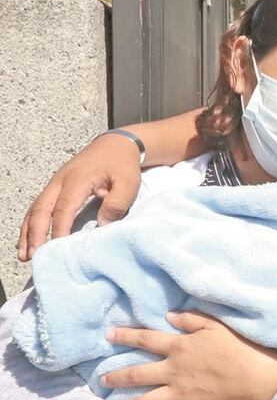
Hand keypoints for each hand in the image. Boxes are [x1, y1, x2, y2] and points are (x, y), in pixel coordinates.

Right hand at [17, 133, 141, 260]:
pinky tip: (27, 238)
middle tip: (32, 256)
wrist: (115, 144)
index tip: (56, 247)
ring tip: (24, 253)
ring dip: (28, 231)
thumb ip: (116, 203)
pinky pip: (38, 206)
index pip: (63, 208)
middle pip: (41, 209)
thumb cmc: (122, 164)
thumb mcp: (128, 182)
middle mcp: (60, 181)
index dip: (58, 228)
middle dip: (34, 233)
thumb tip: (101, 224)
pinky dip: (30, 223)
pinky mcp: (56, 186)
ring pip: (35, 209)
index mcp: (77, 180)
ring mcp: (55, 183)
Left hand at [104, 312, 276, 399]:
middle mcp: (173, 371)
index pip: (145, 339)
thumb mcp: (214, 326)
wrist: (254, 375)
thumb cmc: (237, 347)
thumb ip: (190, 320)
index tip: (109, 334)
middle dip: (117, 377)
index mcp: (178, 347)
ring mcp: (180, 393)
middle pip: (137, 374)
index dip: (125, 335)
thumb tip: (168, 316)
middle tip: (102, 380)